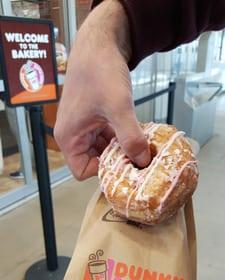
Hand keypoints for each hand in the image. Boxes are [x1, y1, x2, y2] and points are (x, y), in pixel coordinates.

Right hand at [54, 0, 149, 179]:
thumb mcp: (118, 107)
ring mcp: (84, 127)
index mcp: (69, 137)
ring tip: (140, 144)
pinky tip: (135, 132)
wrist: (100, 43)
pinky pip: (108, 137)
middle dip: (116, 161)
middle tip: (138, 157)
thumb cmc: (100, 71)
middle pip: (94, 162)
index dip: (104, 171)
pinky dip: (121, 137)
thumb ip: (130, 137)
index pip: (82, 171)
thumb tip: (142, 162)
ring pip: (103, 150)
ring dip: (121, 149)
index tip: (125, 163)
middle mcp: (73, 135)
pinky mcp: (94, 119)